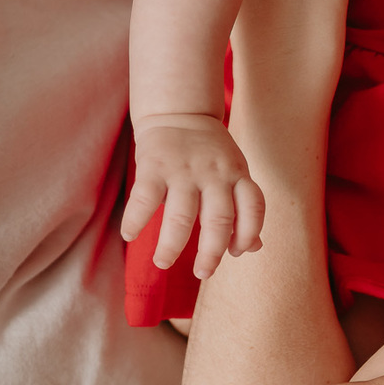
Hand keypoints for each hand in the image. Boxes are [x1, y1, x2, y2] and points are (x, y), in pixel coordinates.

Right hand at [121, 113, 264, 274]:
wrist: (178, 110)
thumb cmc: (210, 153)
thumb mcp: (234, 173)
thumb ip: (244, 208)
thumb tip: (254, 249)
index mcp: (237, 175)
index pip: (253, 208)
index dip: (247, 235)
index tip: (234, 254)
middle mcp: (214, 173)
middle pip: (219, 219)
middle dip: (211, 253)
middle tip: (203, 274)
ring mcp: (184, 169)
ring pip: (182, 215)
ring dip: (172, 245)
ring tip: (163, 262)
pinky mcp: (154, 164)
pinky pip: (145, 199)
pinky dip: (136, 221)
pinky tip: (130, 236)